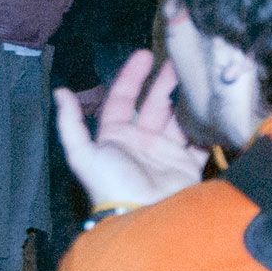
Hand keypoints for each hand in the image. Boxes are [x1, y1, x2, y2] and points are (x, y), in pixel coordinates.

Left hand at [55, 51, 206, 210]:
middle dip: (164, 82)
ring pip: (179, 119)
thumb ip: (70, 123)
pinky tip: (212, 111)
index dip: (132, 77)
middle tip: (178, 61)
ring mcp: (166, 153)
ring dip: (187, 99)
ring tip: (198, 80)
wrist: (143, 214)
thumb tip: (60, 92)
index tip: (145, 56)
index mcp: (116, 136)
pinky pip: (199, 142)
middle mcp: (141, 141)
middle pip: (155, 105)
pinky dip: (206, 128)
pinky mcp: (187, 165)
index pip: (124, 99)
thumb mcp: (83, 154)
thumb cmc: (111, 183)